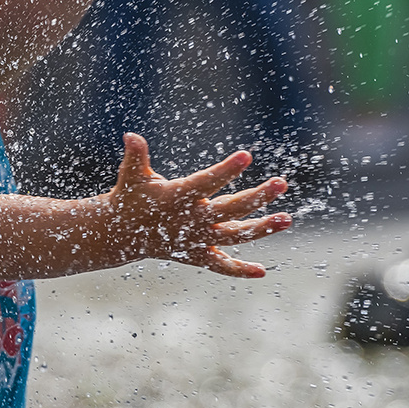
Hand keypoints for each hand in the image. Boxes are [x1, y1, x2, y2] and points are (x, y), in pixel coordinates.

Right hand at [107, 133, 288, 276]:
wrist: (121, 235)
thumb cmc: (131, 198)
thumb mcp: (132, 176)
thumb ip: (136, 156)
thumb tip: (131, 136)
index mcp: (177, 197)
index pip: (206, 181)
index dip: (226, 170)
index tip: (246, 156)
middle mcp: (192, 220)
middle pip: (231, 209)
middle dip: (257, 197)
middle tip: (281, 183)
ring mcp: (197, 240)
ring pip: (235, 236)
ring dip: (262, 229)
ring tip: (286, 219)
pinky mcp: (197, 255)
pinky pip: (221, 265)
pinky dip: (239, 270)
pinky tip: (262, 271)